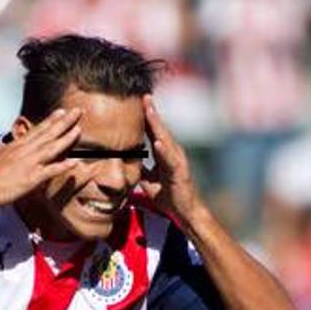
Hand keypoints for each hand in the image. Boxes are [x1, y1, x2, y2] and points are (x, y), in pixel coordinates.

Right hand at [0, 108, 83, 210]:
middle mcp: (24, 151)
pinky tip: (75, 162)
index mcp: (17, 146)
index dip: (51, 120)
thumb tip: (3, 146)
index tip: (62, 111)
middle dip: (64, 122)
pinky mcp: (31, 178)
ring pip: (52, 147)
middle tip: (77, 111)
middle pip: (48, 133)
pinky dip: (63, 166)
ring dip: (66, 138)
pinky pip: (51, 171)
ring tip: (79, 129)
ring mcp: (29, 164)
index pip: (37, 130)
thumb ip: (5, 151)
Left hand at [139, 95, 202, 219]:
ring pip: (166, 139)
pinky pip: (171, 160)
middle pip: (161, 130)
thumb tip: (125, 165)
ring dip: (158, 125)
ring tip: (149, 111)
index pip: (154, 132)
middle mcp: (173, 153)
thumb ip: (140, 171)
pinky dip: (164, 150)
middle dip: (152, 113)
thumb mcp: (148, 181)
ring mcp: (178, 161)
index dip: (146, 118)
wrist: (185, 213)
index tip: (138, 102)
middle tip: (145, 96)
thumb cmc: (169, 197)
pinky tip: (157, 142)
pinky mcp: (180, 172)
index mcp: (164, 154)